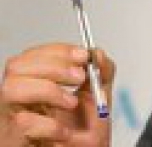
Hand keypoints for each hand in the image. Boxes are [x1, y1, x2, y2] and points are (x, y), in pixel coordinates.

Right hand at [0, 44, 114, 146]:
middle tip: (79, 78)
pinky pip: (24, 123)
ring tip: (71, 102)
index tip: (83, 56)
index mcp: (35, 81)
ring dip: (48, 90)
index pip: (33, 54)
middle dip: (54, 66)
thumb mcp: (97, 95)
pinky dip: (50, 125)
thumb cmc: (83, 130)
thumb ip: (102, 72)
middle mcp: (19, 97)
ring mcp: (12, 117)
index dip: (58, 51)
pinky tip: (65, 131)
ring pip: (12, 89)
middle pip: (17, 67)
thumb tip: (98, 54)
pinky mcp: (14, 139)